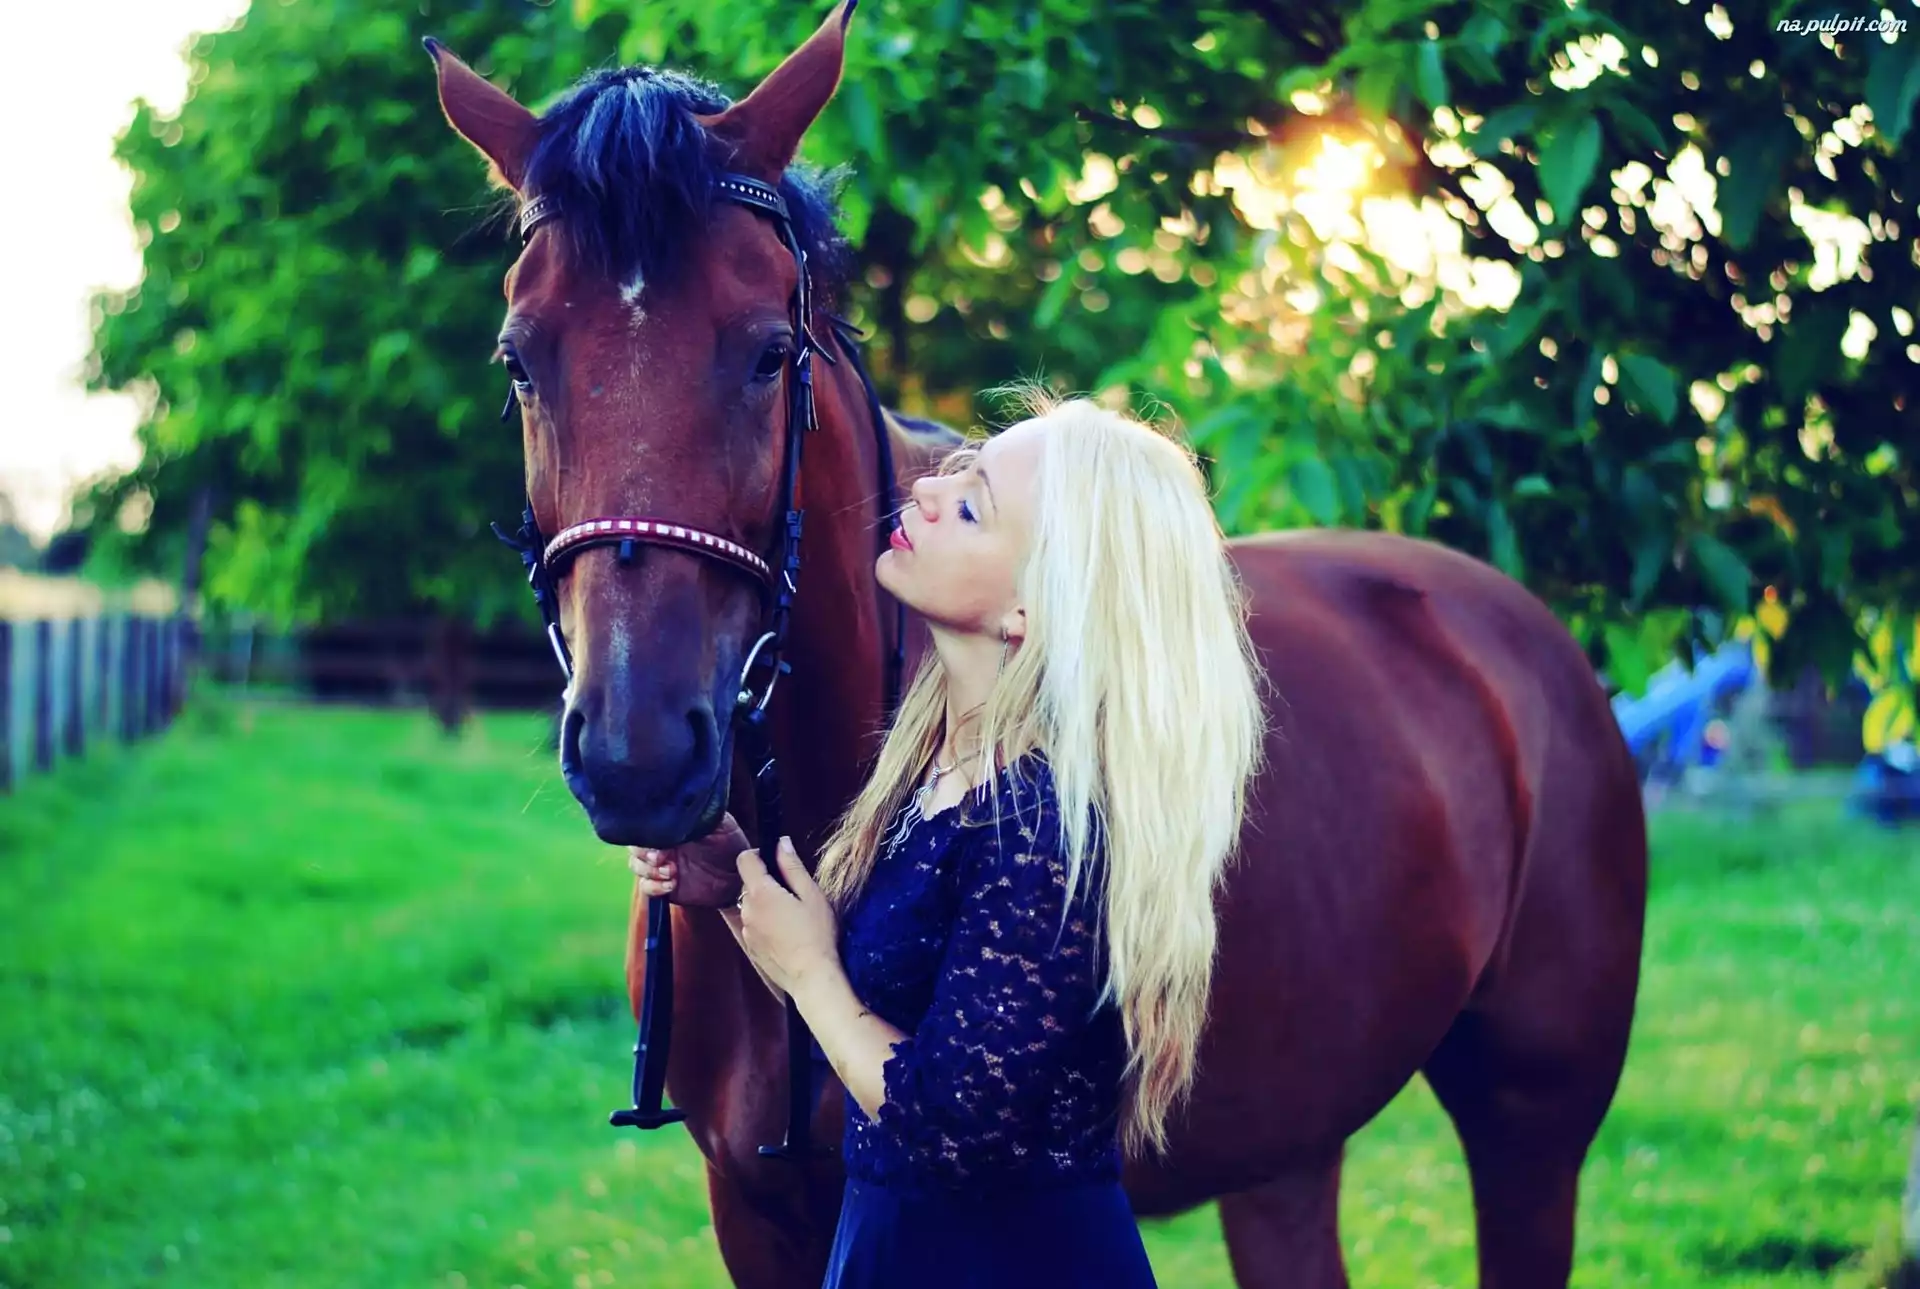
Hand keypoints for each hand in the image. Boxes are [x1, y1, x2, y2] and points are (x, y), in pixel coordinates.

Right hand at [627, 812, 751, 907]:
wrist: (738, 877)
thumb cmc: (730, 844)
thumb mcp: (717, 824)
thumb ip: (696, 817)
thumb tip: (678, 810)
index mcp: (671, 826)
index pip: (646, 824)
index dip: (647, 834)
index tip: (660, 842)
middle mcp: (661, 843)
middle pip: (635, 845)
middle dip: (644, 853)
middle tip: (661, 859)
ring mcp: (660, 865)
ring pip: (636, 865)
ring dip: (649, 870)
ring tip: (671, 872)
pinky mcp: (663, 886)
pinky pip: (646, 887)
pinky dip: (654, 887)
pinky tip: (671, 884)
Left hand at [732, 837, 841, 997]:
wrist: (812, 977)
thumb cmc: (817, 934)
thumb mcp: (811, 894)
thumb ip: (792, 866)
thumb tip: (781, 842)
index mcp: (761, 893)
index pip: (744, 859)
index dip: (759, 855)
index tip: (777, 862)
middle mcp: (747, 910)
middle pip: (748, 883)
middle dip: (767, 882)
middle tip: (794, 894)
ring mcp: (746, 930)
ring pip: (751, 905)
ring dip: (766, 904)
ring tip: (792, 916)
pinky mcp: (750, 947)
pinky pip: (753, 924)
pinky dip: (765, 922)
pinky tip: (786, 933)